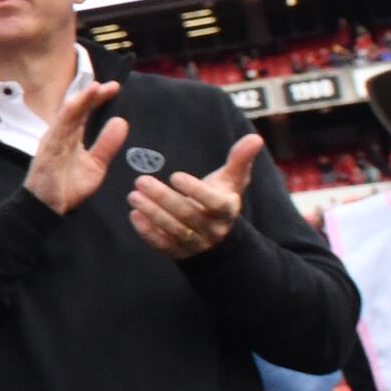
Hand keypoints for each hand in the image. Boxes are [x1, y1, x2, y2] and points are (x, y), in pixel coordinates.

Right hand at [24, 75, 128, 214]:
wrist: (48, 208)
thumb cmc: (67, 186)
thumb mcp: (95, 165)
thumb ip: (107, 145)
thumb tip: (121, 122)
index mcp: (69, 136)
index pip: (84, 112)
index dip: (97, 99)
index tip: (114, 88)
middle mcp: (60, 134)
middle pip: (76, 109)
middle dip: (92, 96)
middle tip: (111, 86)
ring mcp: (53, 141)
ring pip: (67, 116)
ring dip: (80, 101)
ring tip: (94, 88)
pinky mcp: (48, 151)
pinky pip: (58, 130)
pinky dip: (66, 116)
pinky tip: (75, 104)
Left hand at [127, 131, 260, 259]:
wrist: (216, 234)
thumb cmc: (220, 197)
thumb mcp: (232, 179)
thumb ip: (240, 159)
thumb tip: (256, 138)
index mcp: (227, 210)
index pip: (214, 203)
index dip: (196, 190)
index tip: (175, 175)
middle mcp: (213, 230)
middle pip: (188, 215)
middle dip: (163, 198)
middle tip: (140, 180)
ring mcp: (196, 243)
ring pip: (174, 230)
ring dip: (152, 213)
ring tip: (133, 196)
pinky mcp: (179, 252)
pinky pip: (163, 245)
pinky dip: (147, 232)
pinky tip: (134, 215)